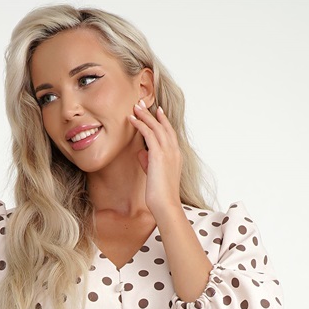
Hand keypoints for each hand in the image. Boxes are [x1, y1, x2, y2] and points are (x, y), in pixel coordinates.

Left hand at [129, 99, 182, 219]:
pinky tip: (132, 119)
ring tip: (134, 107)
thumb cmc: (160, 194)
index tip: (157, 112)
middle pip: (164, 126)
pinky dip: (140, 124)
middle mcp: (174, 151)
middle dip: (153, 114)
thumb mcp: (154, 174)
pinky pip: (148, 133)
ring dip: (144, 115)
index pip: (170, 134)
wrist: (165, 204)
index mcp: (176, 156)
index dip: (163, 121)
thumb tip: (141, 152)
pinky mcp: (158, 154)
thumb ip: (148, 161)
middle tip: (142, 104)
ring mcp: (168, 152)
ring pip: (156, 127)